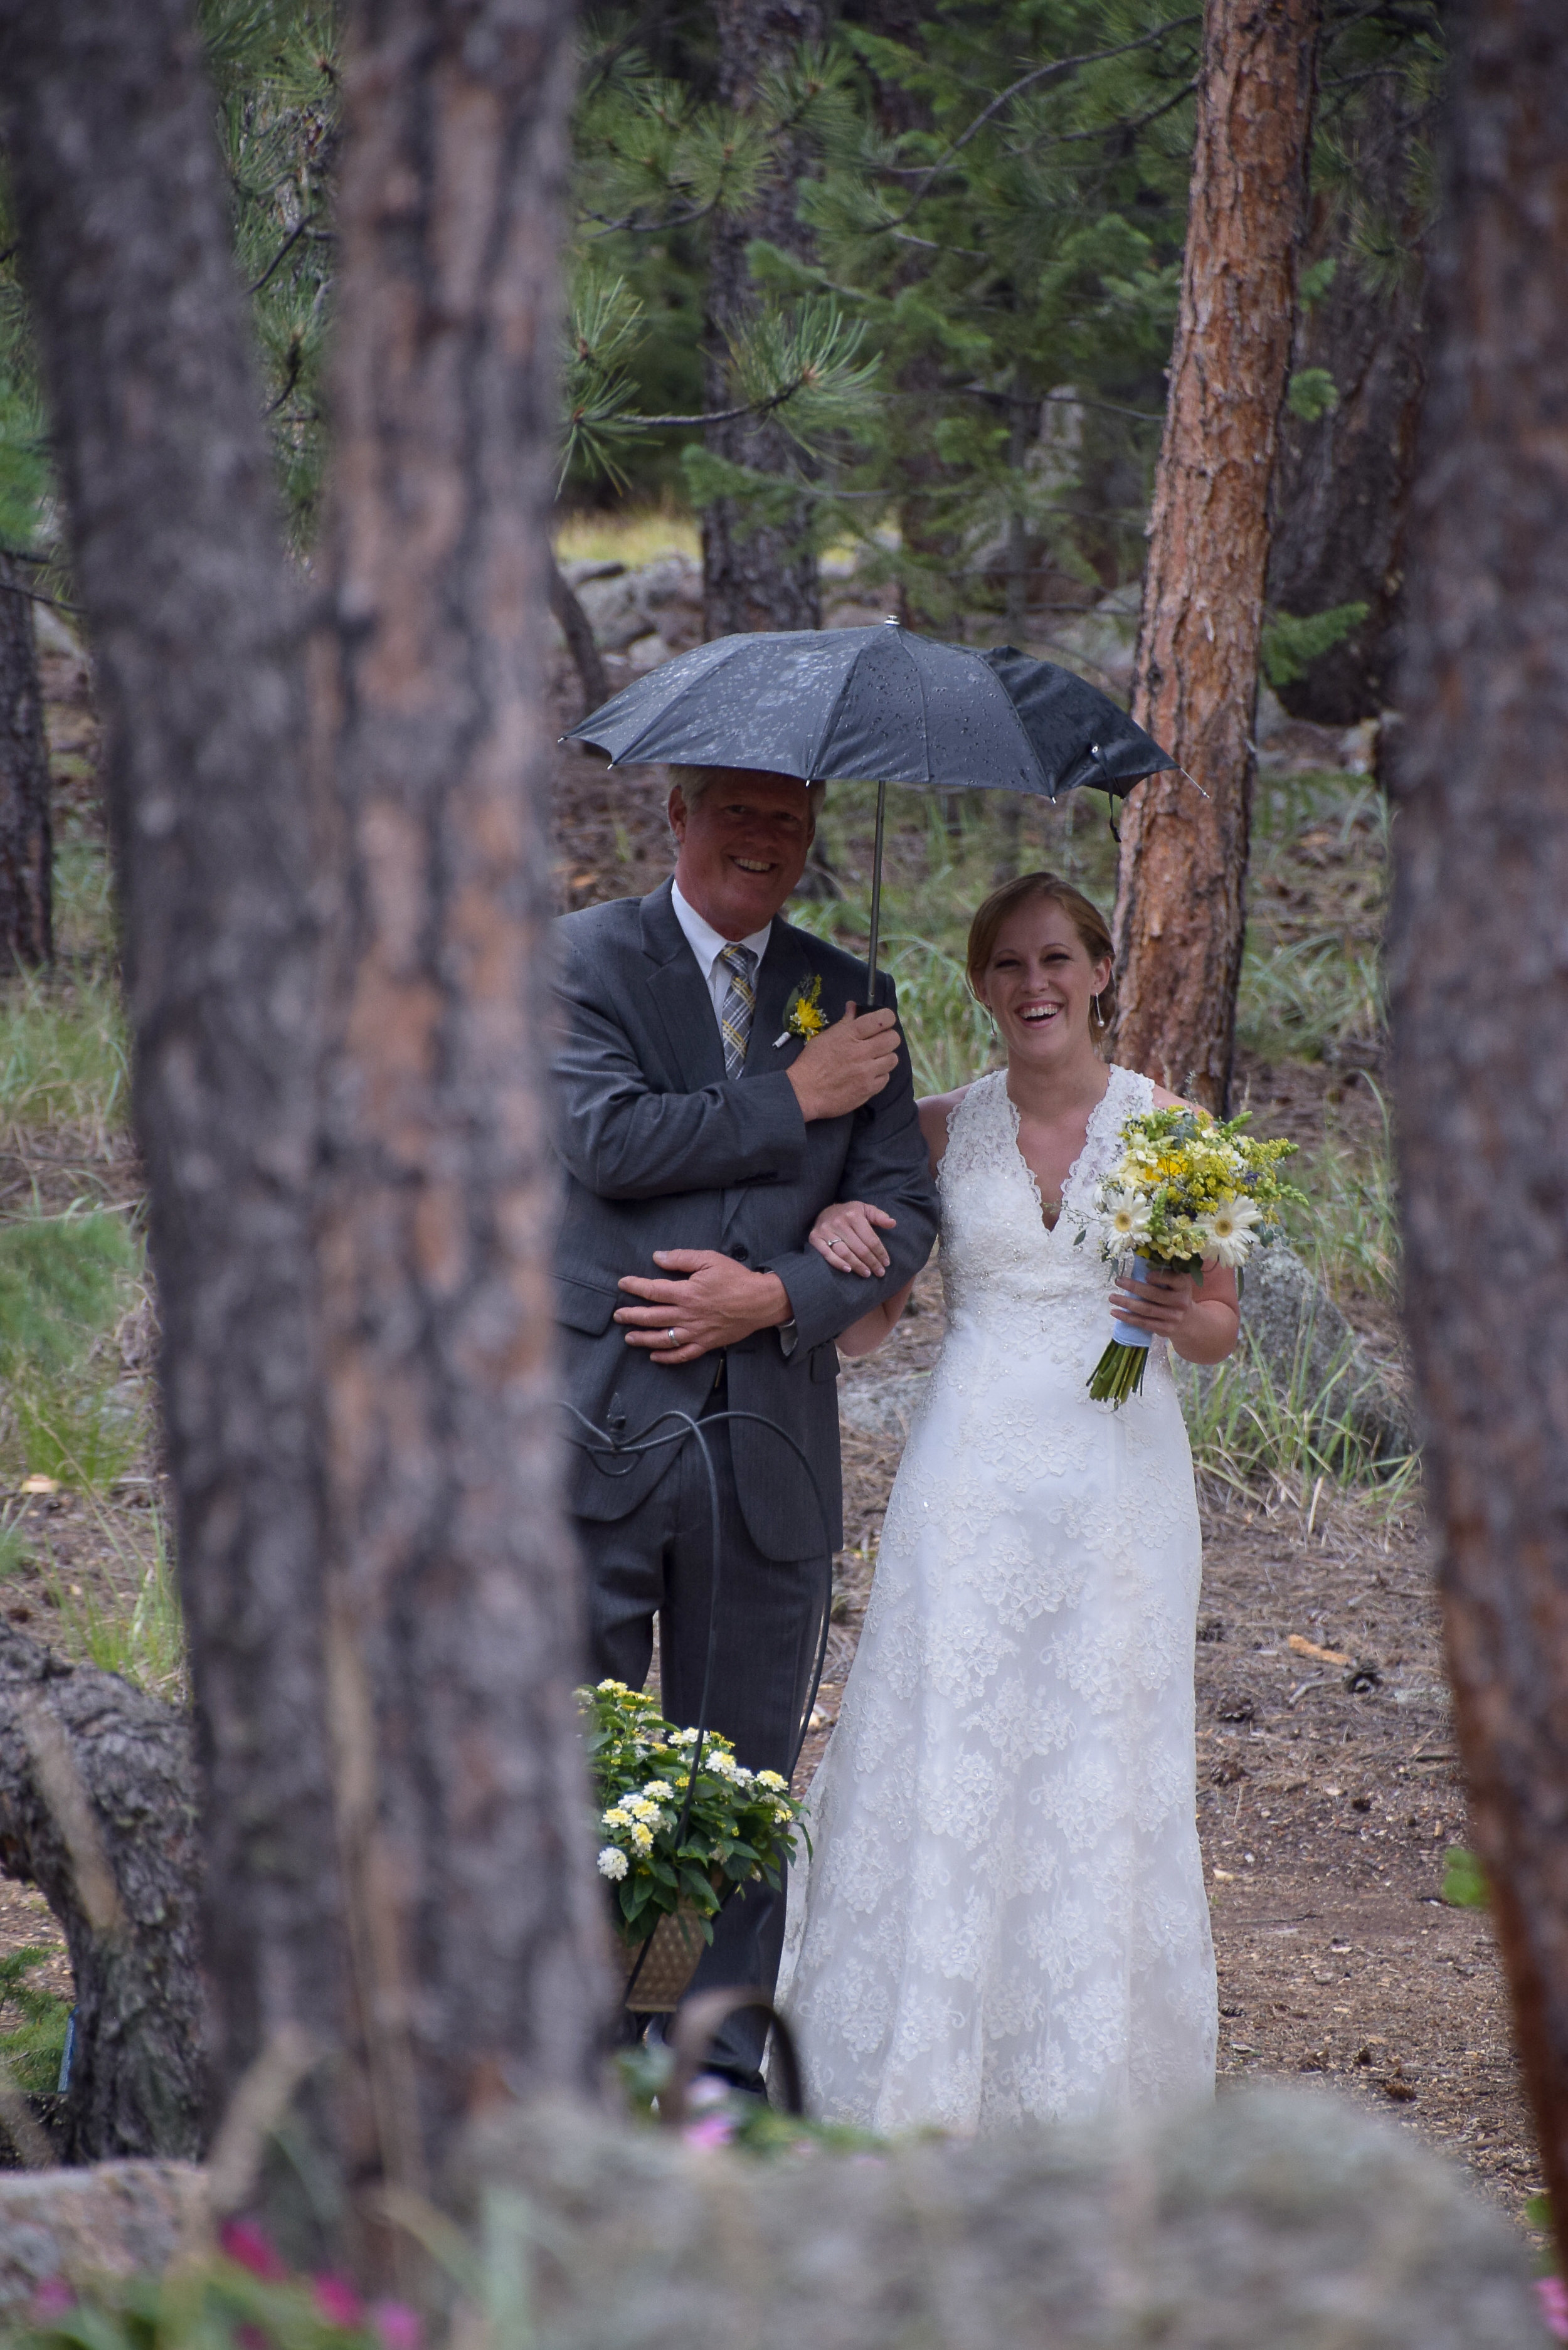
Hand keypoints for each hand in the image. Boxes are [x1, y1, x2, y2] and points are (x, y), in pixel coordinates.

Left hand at [615, 1249, 789, 1364]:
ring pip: (663, 1339)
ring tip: (629, 1337)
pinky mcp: (706, 1344)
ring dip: (643, 1339)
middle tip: (618, 1315)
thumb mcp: (709, 1260)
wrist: (761, 1301)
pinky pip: (683, 1355)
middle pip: (652, 1317)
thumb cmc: (736, 1278)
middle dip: (632, 1316)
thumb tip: (658, 1257)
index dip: (635, 1287)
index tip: (623, 1284)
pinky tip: (654, 1356)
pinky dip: (667, 1357)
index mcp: (687, 1293)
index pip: (653, 1291)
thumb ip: (682, 1258)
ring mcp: (696, 1332)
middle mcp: (687, 1315)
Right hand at [788, 1001, 900, 1121]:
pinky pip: (886, 1078)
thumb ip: (844, 1022)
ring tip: (874, 1060)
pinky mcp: (869, 1089)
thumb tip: (853, 1006)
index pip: (882, 1019)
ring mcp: (867, 1072)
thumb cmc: (812, 1062)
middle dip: (888, 1038)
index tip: (883, 1022)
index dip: (887, 1018)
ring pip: (893, 1059)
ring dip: (885, 1058)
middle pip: (893, 1039)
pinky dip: (879, 1076)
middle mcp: (862, 1052)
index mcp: (850, 1035)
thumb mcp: (826, 1037)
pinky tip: (868, 1075)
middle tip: (878, 1043)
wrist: (804, 1092)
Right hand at [809, 1199, 895, 1277]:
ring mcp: (825, 1230)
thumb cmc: (850, 1213)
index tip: (886, 1263)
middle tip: (879, 1272)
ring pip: (845, 1253)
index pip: (870, 1239)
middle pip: (859, 1248)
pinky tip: (848, 1270)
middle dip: (872, 1262)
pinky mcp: (814, 1238)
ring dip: (858, 1265)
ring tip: (867, 1274)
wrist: (826, 1211)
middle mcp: (839, 1222)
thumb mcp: (865, 1209)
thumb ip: (879, 1216)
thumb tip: (893, 1223)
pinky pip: (827, 1254)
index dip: (880, 1252)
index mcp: (853, 1215)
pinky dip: (837, 1263)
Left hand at [1108, 1263, 1199, 1339]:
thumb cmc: (1175, 1296)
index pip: (1173, 1279)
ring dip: (1127, 1303)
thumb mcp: (1176, 1284)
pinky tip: (1115, 1312)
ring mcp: (1173, 1317)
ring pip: (1146, 1310)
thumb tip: (1138, 1264)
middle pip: (1154, 1294)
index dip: (1159, 1277)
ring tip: (1112, 1297)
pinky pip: (1143, 1323)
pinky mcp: (1165, 1329)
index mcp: (1183, 1286)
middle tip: (1118, 1281)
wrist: (1188, 1321)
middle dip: (1134, 1287)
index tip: (1145, 1275)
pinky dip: (1128, 1318)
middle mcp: (1181, 1302)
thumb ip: (1164, 1275)